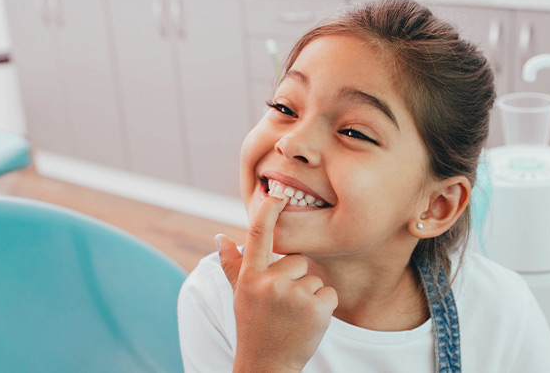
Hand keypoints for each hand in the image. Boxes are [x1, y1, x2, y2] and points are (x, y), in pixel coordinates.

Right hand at [216, 195, 337, 372]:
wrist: (267, 366)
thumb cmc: (254, 327)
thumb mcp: (239, 296)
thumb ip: (232, 265)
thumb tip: (219, 237)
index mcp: (250, 277)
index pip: (257, 235)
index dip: (268, 211)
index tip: (277, 193)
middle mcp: (270, 283)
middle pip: (298, 260)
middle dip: (296, 279)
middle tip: (283, 305)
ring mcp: (293, 296)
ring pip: (314, 278)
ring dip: (309, 296)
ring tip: (293, 317)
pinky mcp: (316, 308)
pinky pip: (329, 293)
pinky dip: (324, 307)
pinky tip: (308, 323)